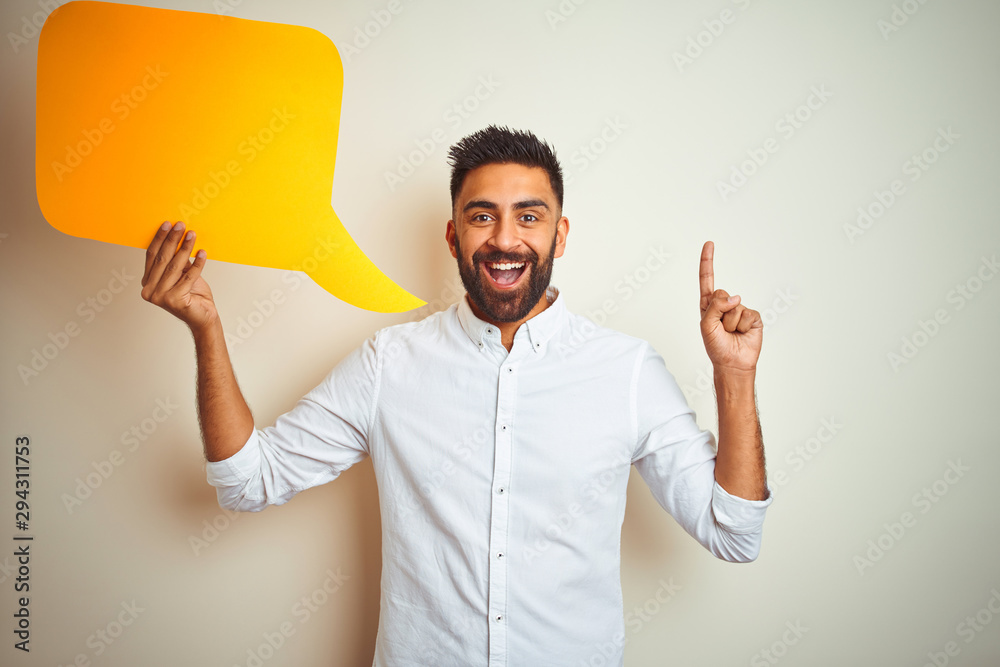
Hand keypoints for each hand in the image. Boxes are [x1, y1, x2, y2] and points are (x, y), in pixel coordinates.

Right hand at [141, 221, 217, 333]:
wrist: (204, 317)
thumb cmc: (193, 296)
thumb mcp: (182, 274)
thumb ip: (177, 260)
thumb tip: (179, 237)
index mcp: (148, 283)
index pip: (152, 256)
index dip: (160, 239)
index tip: (168, 225)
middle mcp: (150, 291)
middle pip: (162, 259)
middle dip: (172, 240)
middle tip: (180, 225)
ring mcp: (161, 297)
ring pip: (175, 266)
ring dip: (185, 248)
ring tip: (192, 235)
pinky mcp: (175, 300)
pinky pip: (189, 276)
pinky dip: (197, 264)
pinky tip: (202, 253)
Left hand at [699, 241, 761, 373]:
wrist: (732, 363)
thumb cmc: (716, 346)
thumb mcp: (706, 325)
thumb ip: (715, 307)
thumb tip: (735, 297)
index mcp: (709, 305)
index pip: (707, 279)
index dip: (708, 261)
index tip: (709, 244)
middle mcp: (724, 305)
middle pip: (721, 294)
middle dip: (719, 312)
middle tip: (721, 329)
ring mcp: (739, 309)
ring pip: (734, 306)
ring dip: (730, 323)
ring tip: (730, 333)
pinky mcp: (753, 317)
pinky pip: (747, 314)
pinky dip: (743, 326)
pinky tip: (742, 334)